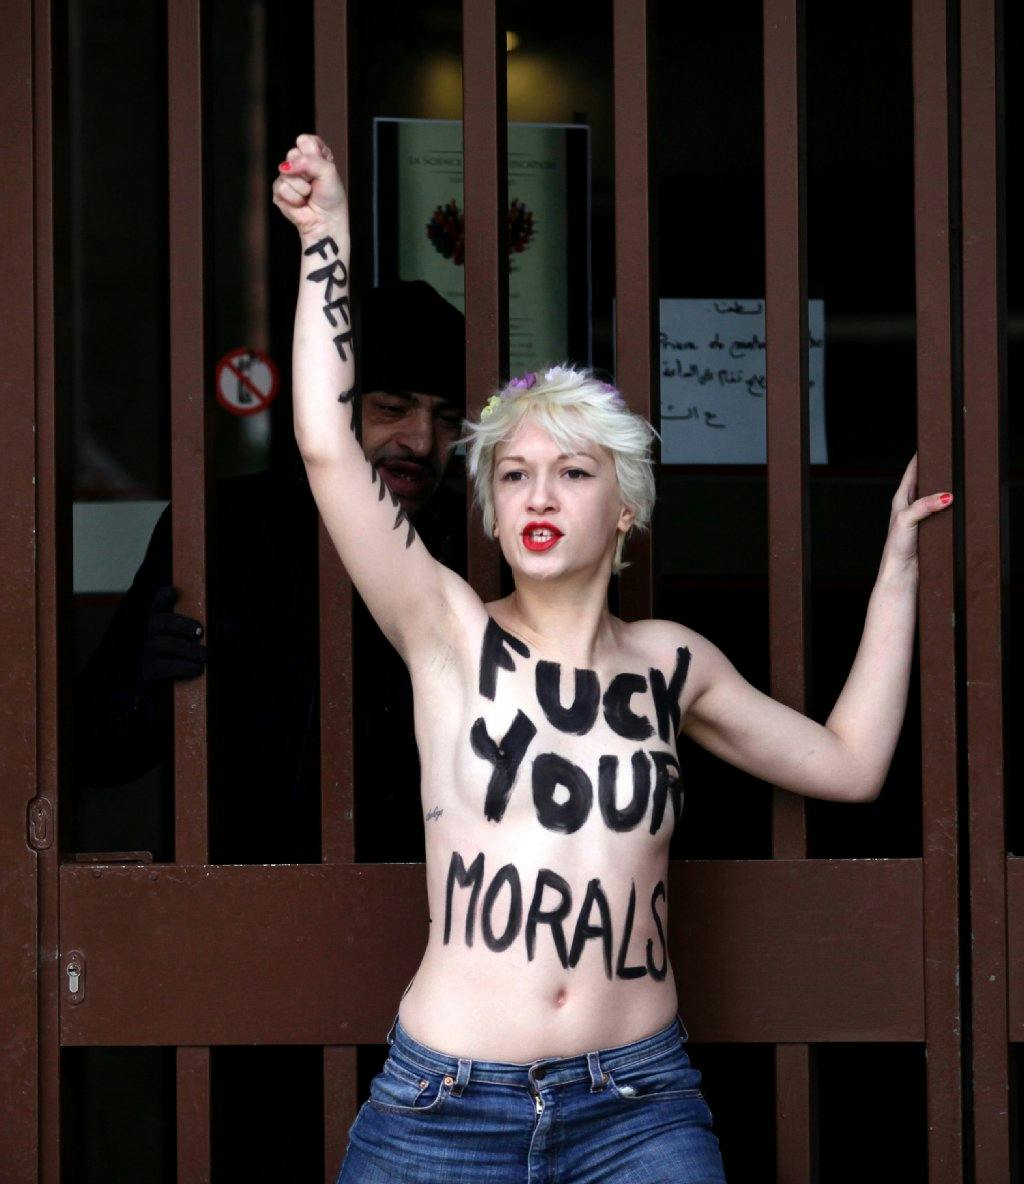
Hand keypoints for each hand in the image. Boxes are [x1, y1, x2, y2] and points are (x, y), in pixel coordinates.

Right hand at [137, 585, 207, 707]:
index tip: (173, 591)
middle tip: (200, 631)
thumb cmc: (196, 662)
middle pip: (157, 622)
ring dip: (185, 648)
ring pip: (159, 644)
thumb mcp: (209, 644)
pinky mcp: (150, 674)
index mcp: (165, 625)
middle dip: (179, 624)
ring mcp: (148, 655)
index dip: (162, 597)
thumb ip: (218, 633)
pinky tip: (197, 669)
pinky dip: (181, 667)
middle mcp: (152, 637)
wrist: (181, 695)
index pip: (157, 606)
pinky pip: (161, 667)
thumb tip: (229, 626)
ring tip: (205, 655)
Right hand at [271, 133, 348, 242]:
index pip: (305, 140)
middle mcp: (299, 164)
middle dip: (306, 172)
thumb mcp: (328, 171)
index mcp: (313, 155)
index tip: (321, 168)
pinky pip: (280, 187)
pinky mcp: (279, 191)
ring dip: (301, 188)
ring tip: (308, 195)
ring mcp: (288, 177)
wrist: (326, 221)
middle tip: (314, 183)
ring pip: (286, 172)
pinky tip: (300, 203)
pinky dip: (294, 198)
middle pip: (292, 153)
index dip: (313, 154)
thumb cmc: (331, 198)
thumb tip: (285, 166)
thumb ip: (309, 161)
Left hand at [879, 453, 952, 574]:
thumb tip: (945, 496)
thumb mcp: (907, 520)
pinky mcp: (930, 528)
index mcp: (901, 499)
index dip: (920, 456)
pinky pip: (943, 511)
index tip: (931, 443)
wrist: (901, 573)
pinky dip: (950, 506)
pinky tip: (958, 504)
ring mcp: (921, 517)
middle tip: (951, 461)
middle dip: (937, 471)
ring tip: (957, 480)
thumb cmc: (896, 548)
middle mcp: (910, 506)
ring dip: (945, 490)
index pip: (912, 471)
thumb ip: (923, 506)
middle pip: (926, 482)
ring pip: (936, 496)